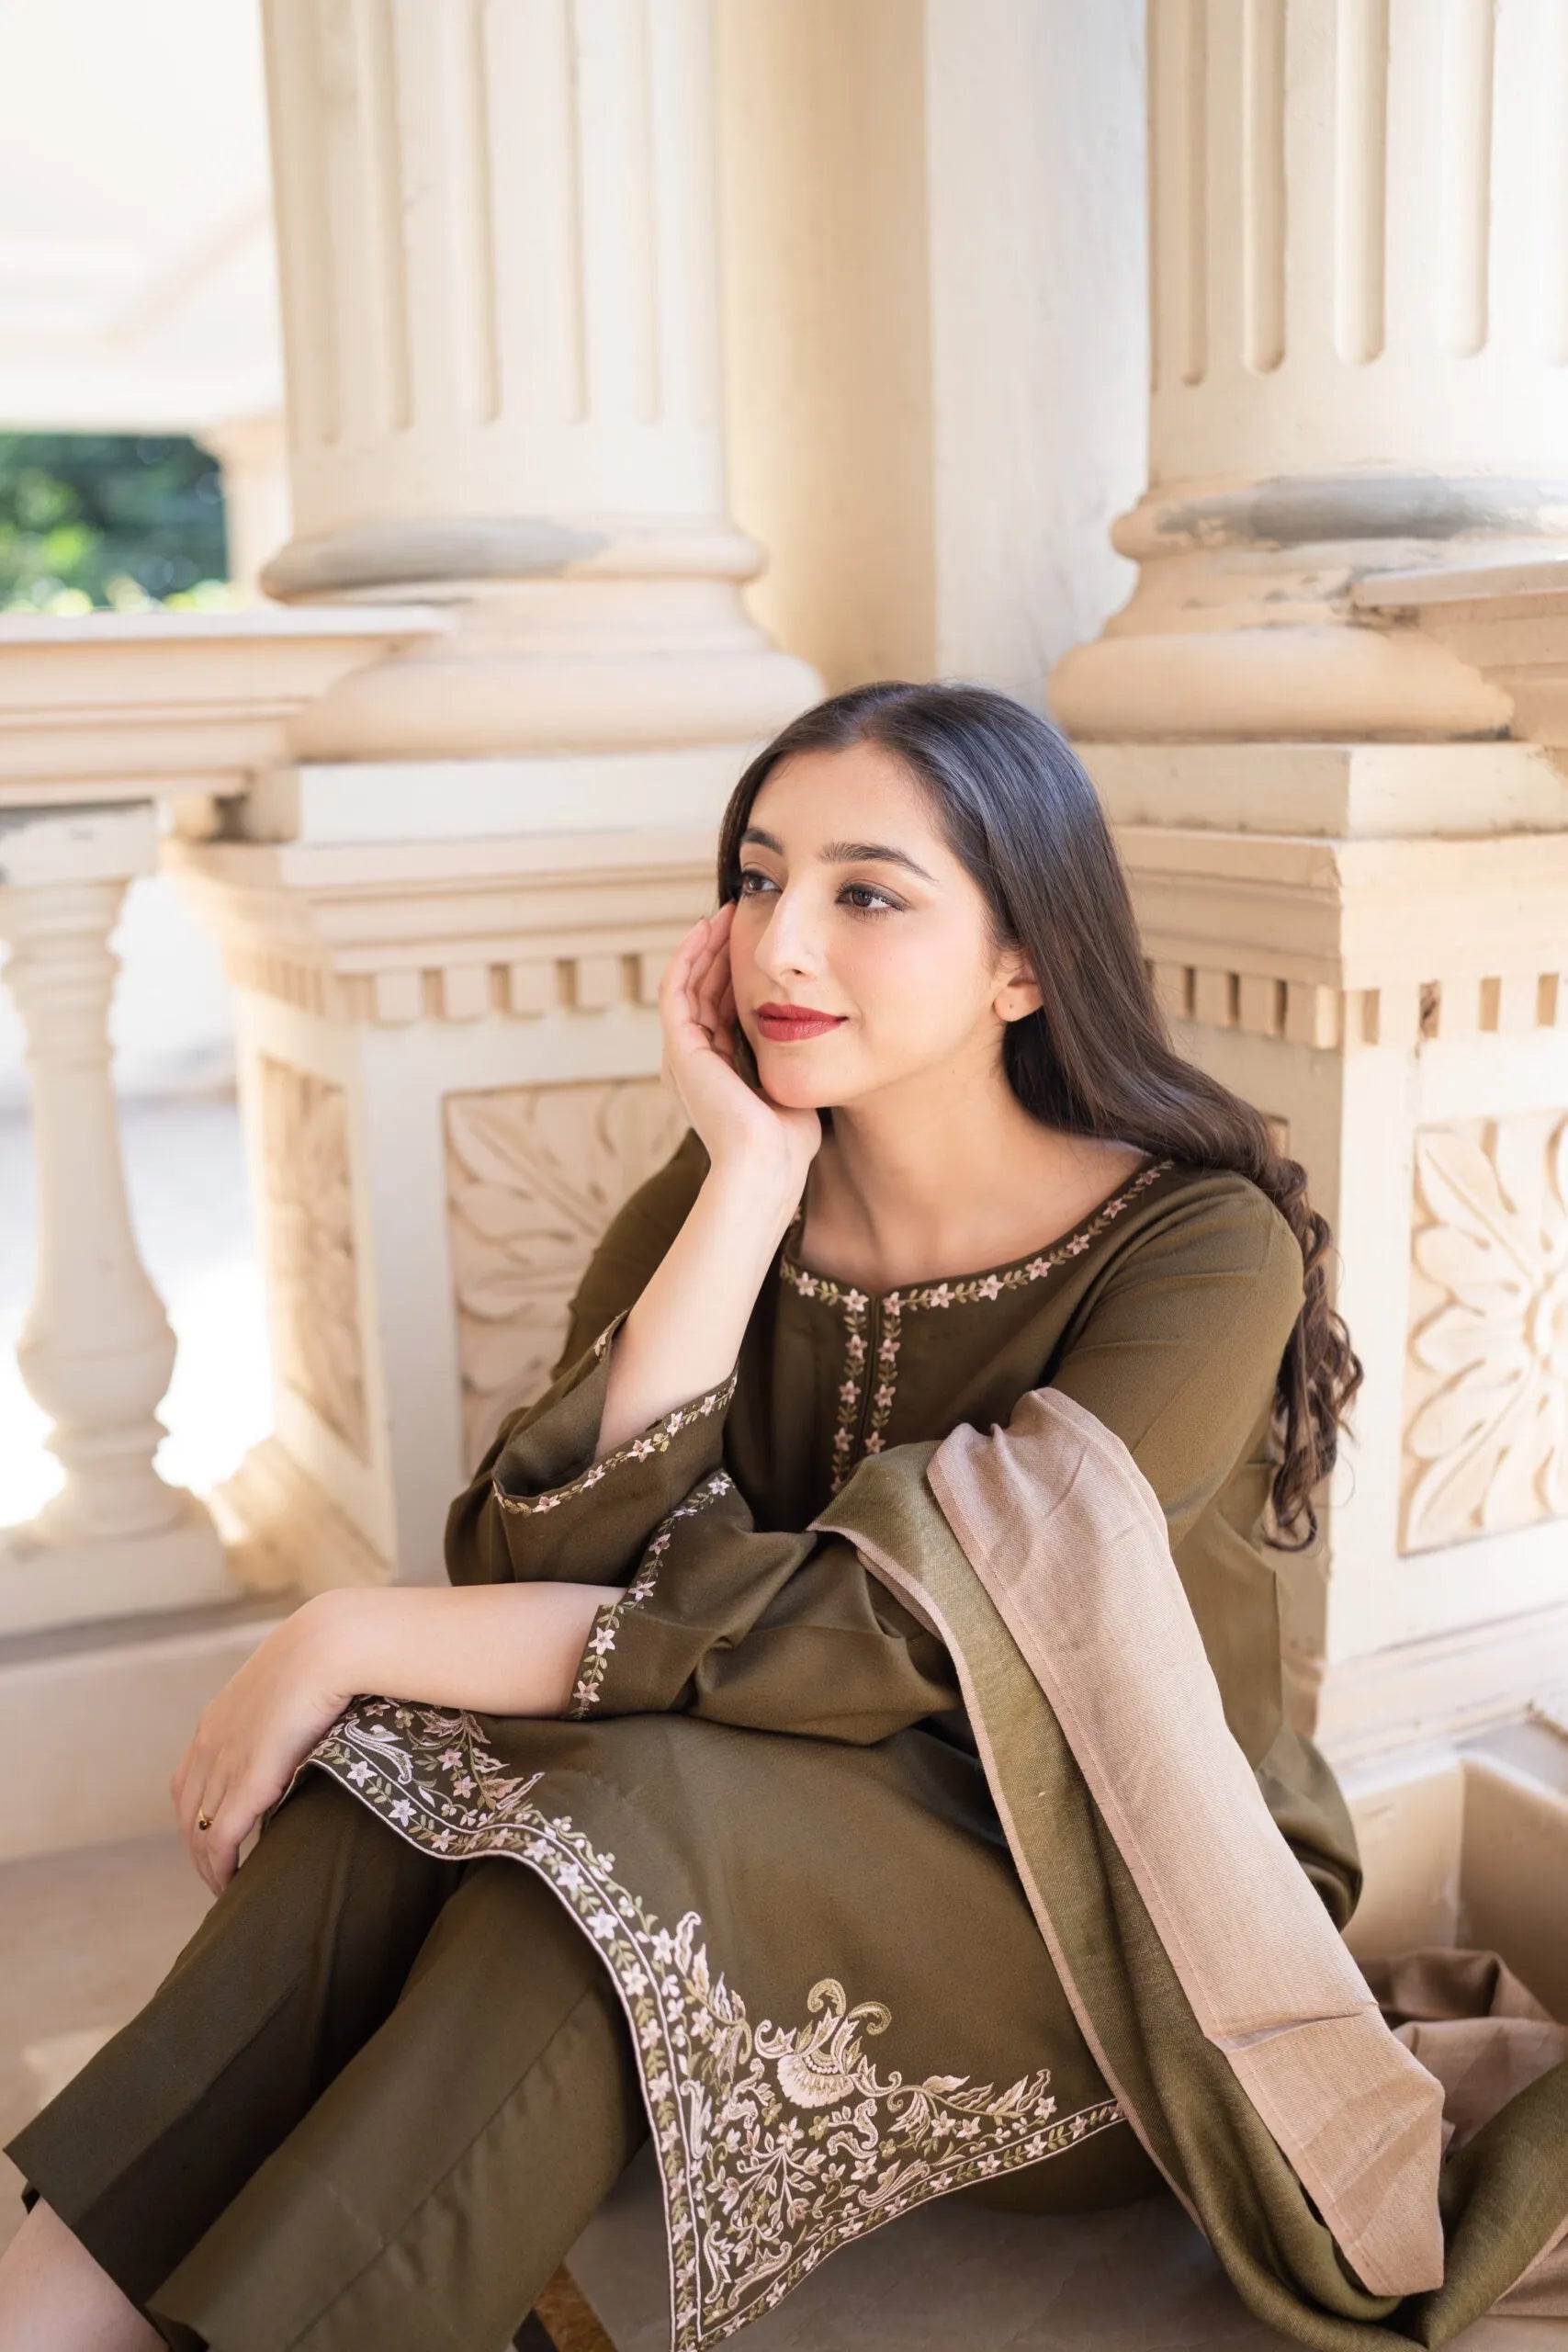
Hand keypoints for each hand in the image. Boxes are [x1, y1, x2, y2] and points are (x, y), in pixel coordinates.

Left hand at [170, 1594, 353, 1895]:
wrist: (329, 1646)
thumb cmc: (327, 1656)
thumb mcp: (292, 1684)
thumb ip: (287, 1709)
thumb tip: (311, 1720)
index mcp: (216, 1720)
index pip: (187, 1781)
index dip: (195, 1815)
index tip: (212, 1838)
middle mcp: (209, 1745)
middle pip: (186, 1812)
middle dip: (196, 1848)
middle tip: (217, 1874)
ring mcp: (225, 1764)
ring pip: (198, 1832)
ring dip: (207, 1866)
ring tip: (225, 1888)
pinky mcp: (247, 1783)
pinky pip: (221, 1839)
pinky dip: (220, 1867)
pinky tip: (231, 1884)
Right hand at [660, 903, 820, 1201]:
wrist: (766, 1164)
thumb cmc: (788, 1140)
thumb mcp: (791, 1084)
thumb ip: (792, 1058)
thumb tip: (819, 1030)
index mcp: (717, 1071)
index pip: (721, 1008)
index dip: (735, 972)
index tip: (757, 941)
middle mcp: (694, 1061)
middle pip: (702, 990)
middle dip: (719, 951)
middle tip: (739, 913)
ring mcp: (683, 1054)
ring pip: (688, 983)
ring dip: (704, 946)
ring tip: (726, 912)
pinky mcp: (679, 1048)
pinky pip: (676, 988)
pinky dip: (688, 956)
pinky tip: (706, 929)